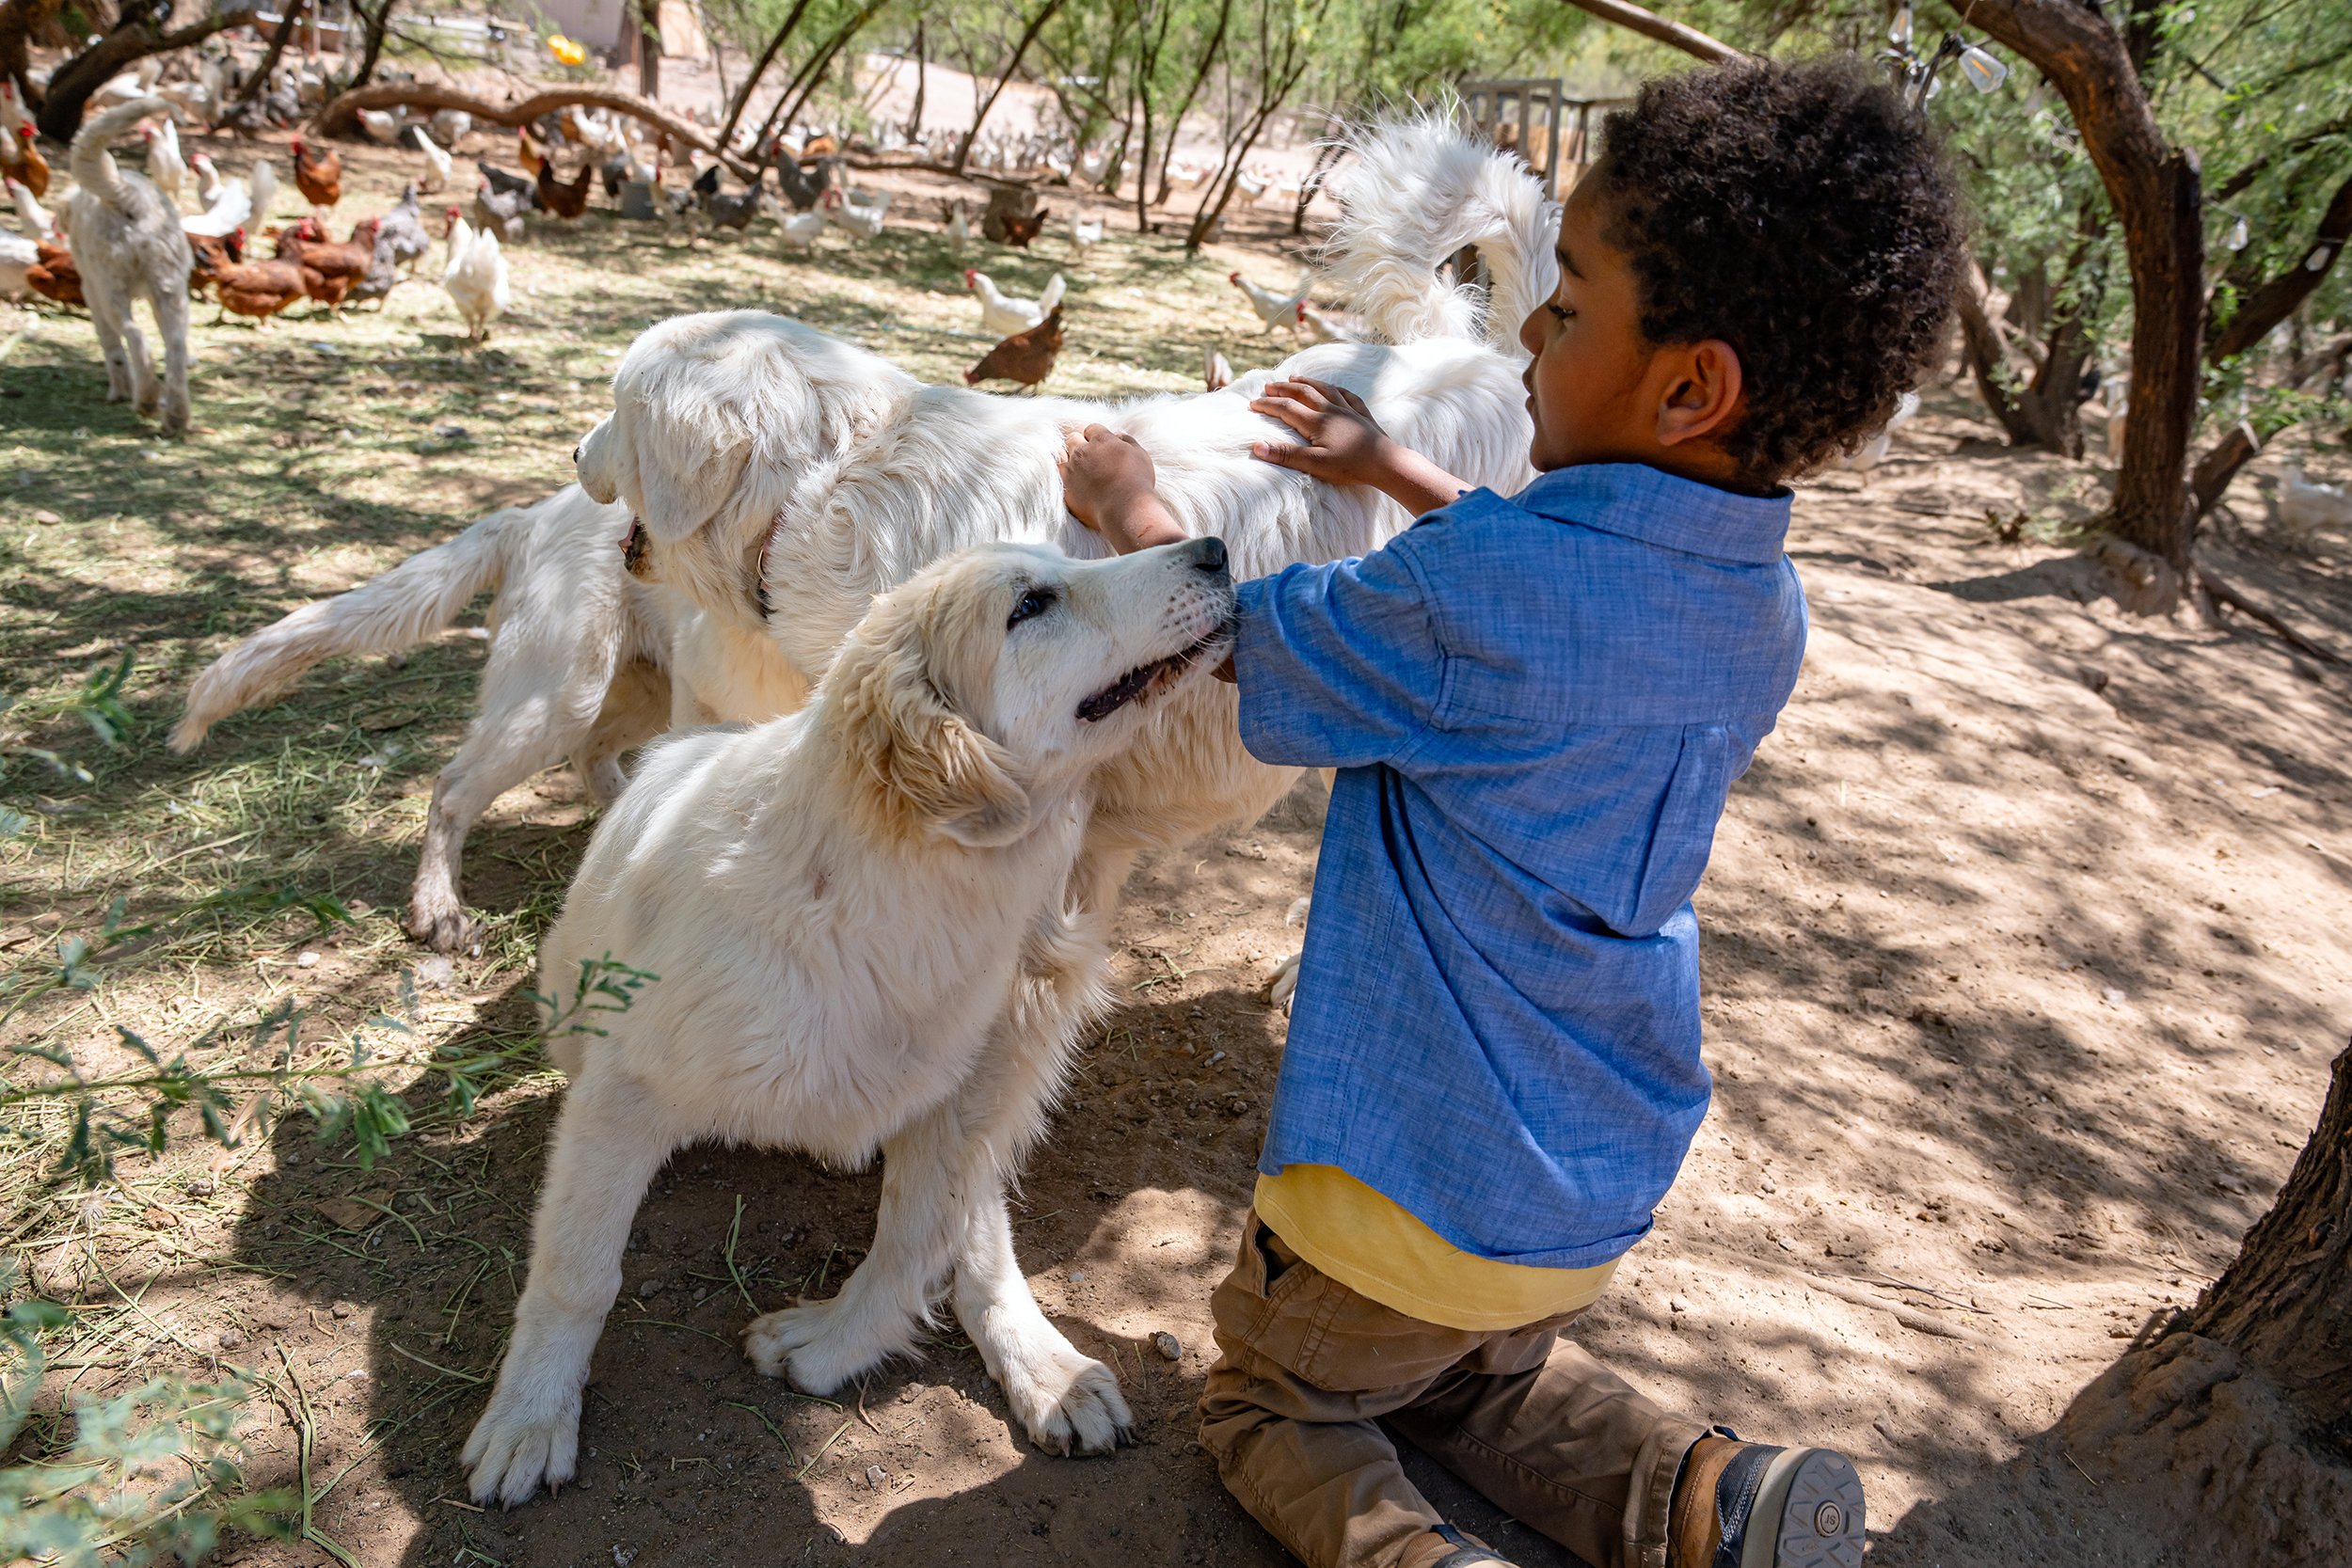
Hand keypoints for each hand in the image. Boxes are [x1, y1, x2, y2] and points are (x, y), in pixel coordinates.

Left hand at [1059, 425, 1184, 552]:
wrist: (1124, 507)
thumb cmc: (1136, 481)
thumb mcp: (1140, 455)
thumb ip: (1128, 441)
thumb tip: (1119, 434)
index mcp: (1101, 440)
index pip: (1092, 429)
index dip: (1096, 436)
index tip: (1102, 447)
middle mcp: (1083, 451)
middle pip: (1073, 438)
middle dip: (1080, 444)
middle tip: (1090, 457)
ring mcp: (1072, 469)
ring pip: (1062, 455)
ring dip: (1070, 460)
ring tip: (1080, 470)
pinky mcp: (1066, 487)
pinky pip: (1058, 476)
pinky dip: (1064, 476)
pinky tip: (1072, 481)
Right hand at [1248, 379, 1397, 486]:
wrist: (1385, 463)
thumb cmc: (1350, 466)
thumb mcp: (1315, 464)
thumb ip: (1286, 455)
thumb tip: (1257, 446)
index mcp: (1316, 422)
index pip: (1286, 408)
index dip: (1267, 405)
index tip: (1252, 404)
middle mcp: (1330, 410)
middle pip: (1302, 392)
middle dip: (1282, 388)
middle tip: (1268, 386)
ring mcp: (1348, 410)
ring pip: (1323, 388)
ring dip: (1306, 381)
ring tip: (1294, 377)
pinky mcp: (1362, 415)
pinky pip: (1347, 395)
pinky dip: (1335, 388)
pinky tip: (1333, 388)